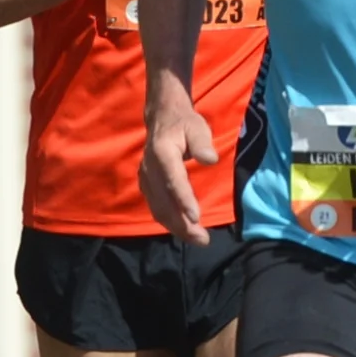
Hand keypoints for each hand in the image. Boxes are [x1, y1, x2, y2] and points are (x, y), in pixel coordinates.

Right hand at [142, 89, 218, 245]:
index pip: (173, 180)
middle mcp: (149, 168)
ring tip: (197, 239)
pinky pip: (156, 208)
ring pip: (158, 209)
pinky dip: (169, 222)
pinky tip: (184, 230)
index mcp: (162, 152)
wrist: (161, 117)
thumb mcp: (197, 126)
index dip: (184, 200)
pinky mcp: (146, 185)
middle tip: (203, 239)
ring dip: (176, 227)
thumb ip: (202, 143)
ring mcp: (145, 178)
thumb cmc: (184, 123)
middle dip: (183, 223)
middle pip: (164, 201)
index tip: (196, 217)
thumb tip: (210, 159)